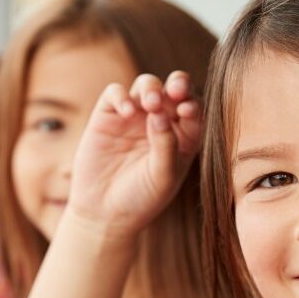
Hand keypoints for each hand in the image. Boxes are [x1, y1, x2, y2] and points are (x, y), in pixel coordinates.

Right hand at [65, 71, 201, 238]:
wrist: (104, 214)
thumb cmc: (141, 199)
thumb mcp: (162, 177)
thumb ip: (167, 145)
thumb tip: (161, 113)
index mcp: (183, 136)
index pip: (194, 109)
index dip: (193, 103)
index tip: (187, 111)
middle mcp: (160, 122)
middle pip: (174, 89)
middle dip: (178, 84)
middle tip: (175, 90)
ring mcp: (133, 116)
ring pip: (147, 85)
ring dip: (151, 88)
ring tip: (151, 103)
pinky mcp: (107, 116)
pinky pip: (115, 93)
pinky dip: (120, 96)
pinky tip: (126, 111)